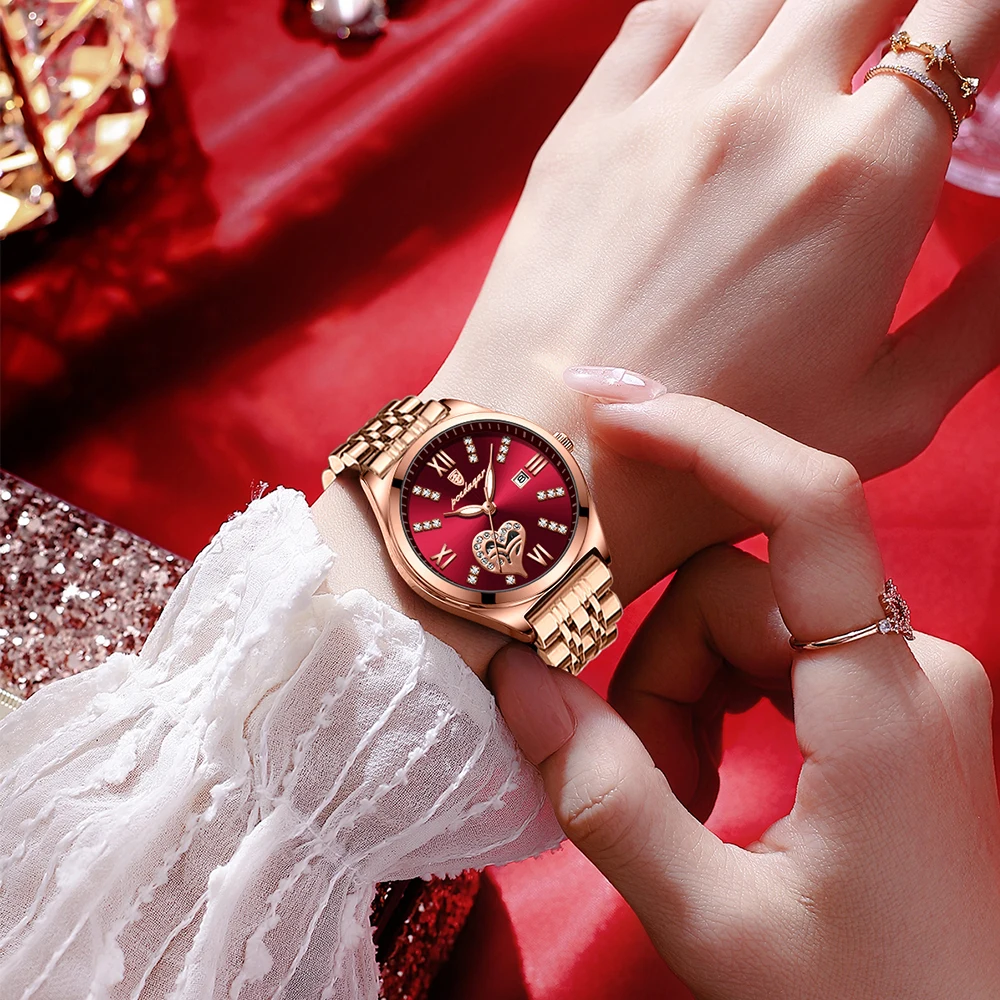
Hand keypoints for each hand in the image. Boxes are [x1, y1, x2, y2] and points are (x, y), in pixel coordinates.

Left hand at [426, 0, 999, 608]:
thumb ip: (981, 318)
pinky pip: (664, 11)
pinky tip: (725, 38)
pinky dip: (712, 8)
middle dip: (897, 8)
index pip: (963, 16)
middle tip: (892, 56)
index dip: (974, 25)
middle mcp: (772, 109)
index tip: (966, 63)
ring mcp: (669, 107)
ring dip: (805, 8)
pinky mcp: (590, 124)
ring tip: (811, 54)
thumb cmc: (717, 459)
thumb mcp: (889, 413)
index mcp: (868, 172)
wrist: (556, 459)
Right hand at [491, 393, 999, 998]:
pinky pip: (768, 655)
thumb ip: (606, 800)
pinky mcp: (886, 698)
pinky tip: (711, 786)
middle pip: (730, 590)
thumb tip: (518, 680)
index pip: (808, 503)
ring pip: (738, 621)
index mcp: (882, 706)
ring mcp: (903, 677)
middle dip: (659, 676)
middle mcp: (908, 662)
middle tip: (652, 791)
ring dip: (682, 699)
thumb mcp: (717, 925)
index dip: (707, 435)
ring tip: (686, 808)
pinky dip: (716, 704)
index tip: (607, 407)